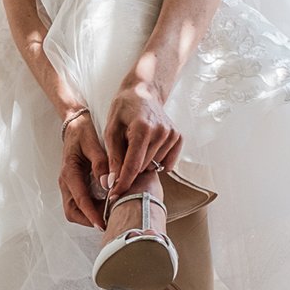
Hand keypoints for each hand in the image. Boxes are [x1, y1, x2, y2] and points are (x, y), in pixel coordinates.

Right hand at [58, 109, 110, 229]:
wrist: (75, 123)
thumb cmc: (83, 131)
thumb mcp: (93, 143)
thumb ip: (100, 164)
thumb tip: (107, 184)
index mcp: (69, 172)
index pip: (80, 200)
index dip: (91, 215)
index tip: (102, 225)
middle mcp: (66, 181)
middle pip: (72, 211)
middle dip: (88, 220)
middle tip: (109, 222)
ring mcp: (68, 184)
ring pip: (74, 209)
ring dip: (89, 216)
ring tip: (109, 215)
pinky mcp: (74, 184)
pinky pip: (79, 202)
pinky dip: (91, 209)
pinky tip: (106, 205)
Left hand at [105, 79, 181, 195]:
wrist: (142, 93)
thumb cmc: (122, 110)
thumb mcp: (110, 130)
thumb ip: (113, 156)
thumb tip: (112, 181)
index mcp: (142, 129)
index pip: (132, 165)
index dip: (122, 183)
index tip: (114, 196)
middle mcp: (161, 132)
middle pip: (143, 167)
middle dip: (129, 170)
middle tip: (120, 159)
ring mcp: (172, 135)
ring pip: (154, 166)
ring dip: (142, 163)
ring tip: (134, 146)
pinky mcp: (178, 137)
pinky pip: (167, 162)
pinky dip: (156, 161)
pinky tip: (148, 149)